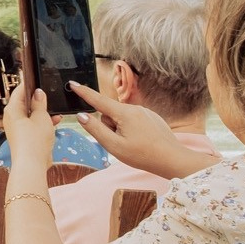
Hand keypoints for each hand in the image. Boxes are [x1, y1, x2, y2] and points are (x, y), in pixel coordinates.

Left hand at [1, 73, 57, 172]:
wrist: (32, 165)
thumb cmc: (34, 141)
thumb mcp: (41, 117)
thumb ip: (40, 103)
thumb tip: (38, 93)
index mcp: (12, 109)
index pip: (19, 90)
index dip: (29, 83)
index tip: (36, 77)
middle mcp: (12, 118)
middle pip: (25, 102)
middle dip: (38, 99)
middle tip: (48, 93)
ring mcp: (17, 128)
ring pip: (31, 114)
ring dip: (43, 112)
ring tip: (54, 109)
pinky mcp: (24, 137)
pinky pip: (33, 125)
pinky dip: (43, 122)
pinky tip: (55, 121)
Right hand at [73, 82, 215, 177]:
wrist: (172, 159)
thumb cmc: (143, 155)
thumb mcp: (114, 146)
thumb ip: (96, 129)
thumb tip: (82, 116)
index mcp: (124, 113)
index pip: (98, 100)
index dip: (83, 92)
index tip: (72, 83)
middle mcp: (135, 108)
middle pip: (109, 114)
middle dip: (109, 126)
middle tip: (119, 143)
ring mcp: (144, 112)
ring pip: (121, 118)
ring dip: (120, 130)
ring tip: (132, 144)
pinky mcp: (151, 117)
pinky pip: (132, 120)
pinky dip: (131, 130)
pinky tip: (141, 142)